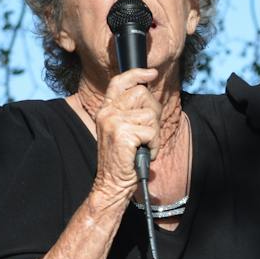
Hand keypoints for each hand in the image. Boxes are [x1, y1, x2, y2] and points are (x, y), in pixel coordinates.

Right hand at [91, 68, 158, 202]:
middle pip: (142, 94)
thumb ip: (131, 113)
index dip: (137, 74)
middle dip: (154, 112)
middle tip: (148, 134)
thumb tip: (149, 95)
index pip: (119, 82)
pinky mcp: (122, 134)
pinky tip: (143, 153)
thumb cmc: (122, 160)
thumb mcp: (123, 131)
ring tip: (143, 146)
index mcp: (106, 110)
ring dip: (154, 134)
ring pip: (150, 115)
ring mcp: (113, 122)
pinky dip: (154, 145)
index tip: (151, 73)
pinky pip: (152, 132)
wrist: (111, 184)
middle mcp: (107, 113)